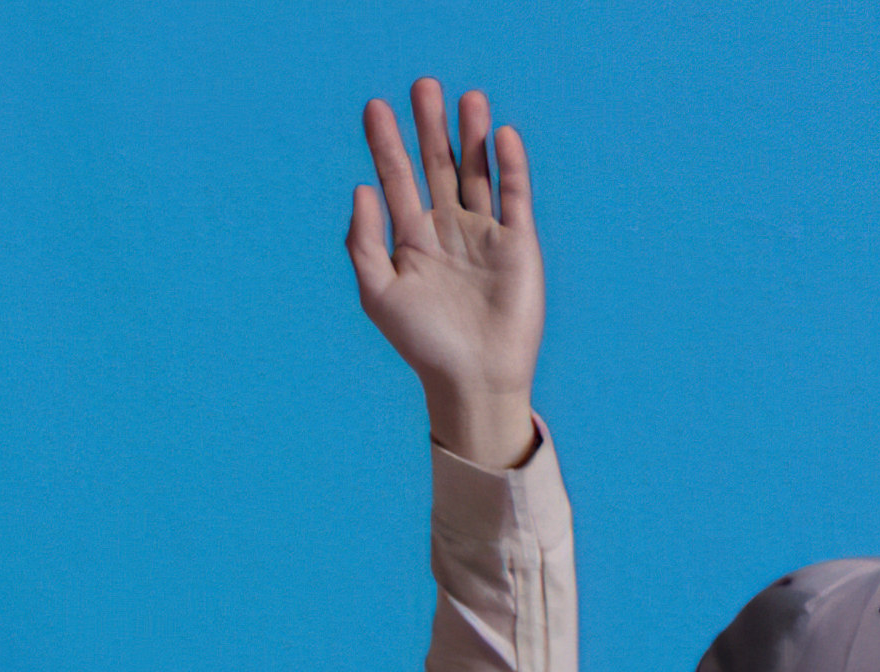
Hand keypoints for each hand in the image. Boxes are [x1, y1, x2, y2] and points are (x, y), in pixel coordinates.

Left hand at [349, 80, 541, 466]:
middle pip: (437, 164)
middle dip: (429, 126)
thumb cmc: (421, 344)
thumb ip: (363, 242)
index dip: (385, 143)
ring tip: (467, 96)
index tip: (375, 107)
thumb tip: (360, 187)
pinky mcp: (519, 242)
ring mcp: (484, 233)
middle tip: (422, 85)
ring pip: (477, 171)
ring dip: (472, 135)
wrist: (473, 379)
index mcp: (410, 239)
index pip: (395, 179)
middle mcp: (447, 229)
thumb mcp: (378, 293)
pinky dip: (510, 165)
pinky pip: (514, 195)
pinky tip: (501, 135)